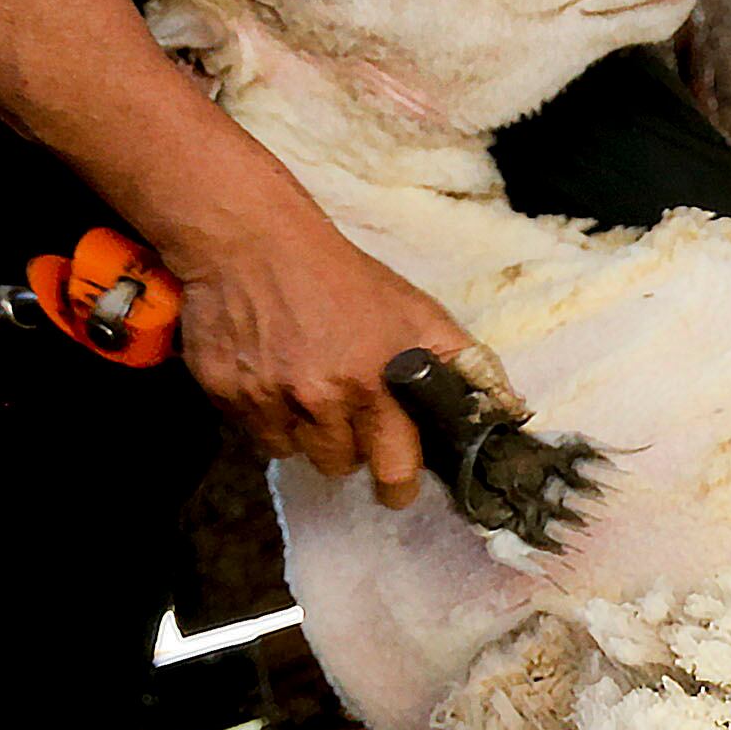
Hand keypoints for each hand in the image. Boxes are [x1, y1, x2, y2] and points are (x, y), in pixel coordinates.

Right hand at [162, 197, 468, 506]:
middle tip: (348, 411)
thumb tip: (507, 407)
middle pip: (339, 466)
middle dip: (348, 447)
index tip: (397, 488)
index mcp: (373, 383)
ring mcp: (266, 398)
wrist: (253, 242)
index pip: (393, 469)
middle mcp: (319, 398)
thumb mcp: (417, 312)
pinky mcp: (223, 393)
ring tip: (309, 385)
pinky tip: (273, 373)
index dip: (398, 484)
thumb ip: (463, 363)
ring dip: (305, 431)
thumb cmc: (344, 278)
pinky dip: (264, 413)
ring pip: (293, 451)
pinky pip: (252, 431)